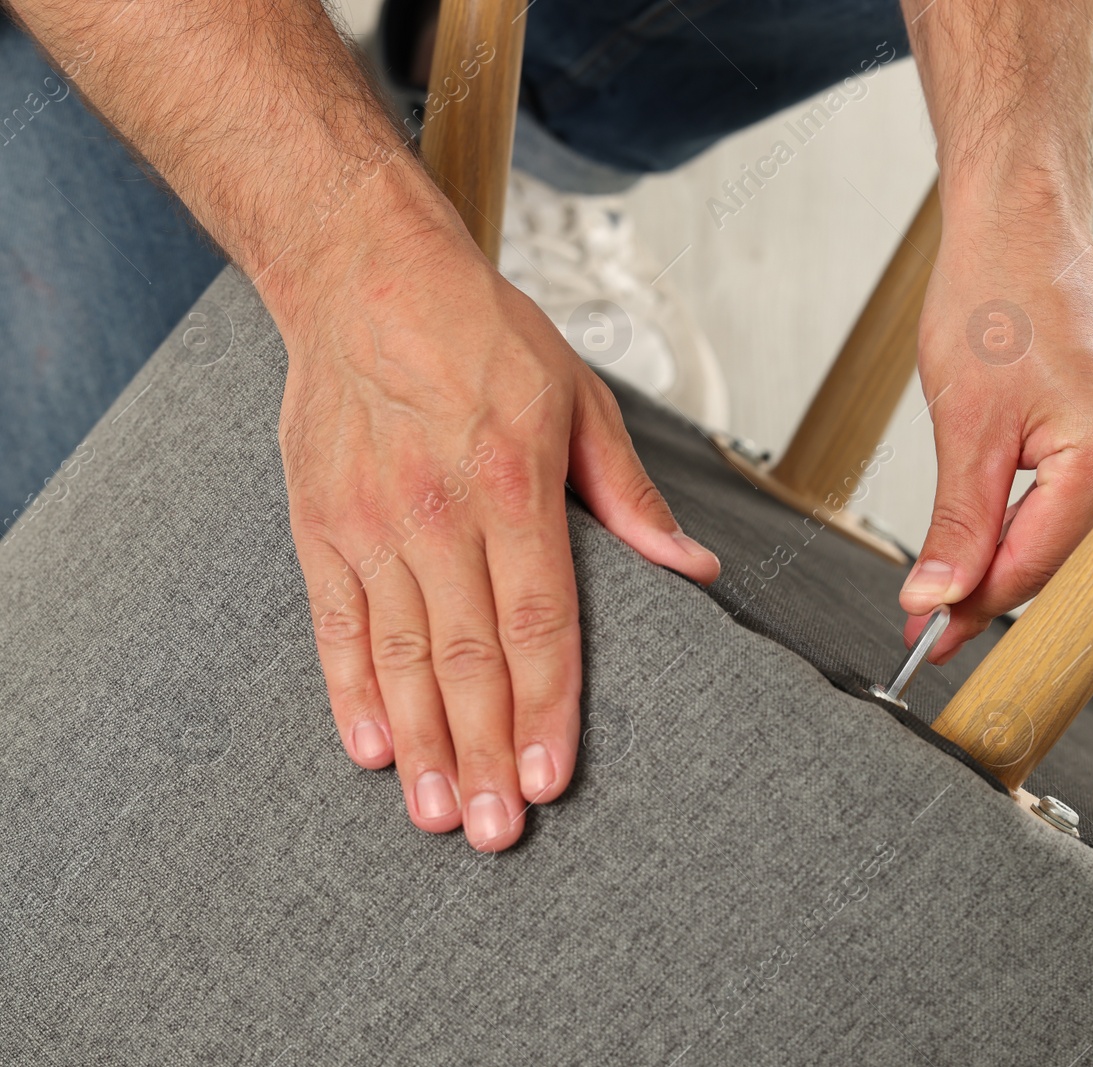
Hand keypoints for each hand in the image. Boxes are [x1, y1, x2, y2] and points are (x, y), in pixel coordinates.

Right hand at [275, 220, 719, 850]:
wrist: (363, 275)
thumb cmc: (483, 335)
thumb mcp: (582, 399)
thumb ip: (631, 496)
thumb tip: (693, 568)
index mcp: (513, 481)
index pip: (538, 621)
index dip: (546, 708)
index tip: (550, 779)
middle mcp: (436, 510)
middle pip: (466, 657)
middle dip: (483, 752)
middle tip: (493, 831)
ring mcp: (370, 521)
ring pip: (397, 656)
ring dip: (420, 742)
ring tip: (435, 814)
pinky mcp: (319, 523)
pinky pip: (335, 624)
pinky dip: (349, 691)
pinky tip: (370, 749)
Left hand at [899, 191, 1092, 659]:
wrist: (1022, 225)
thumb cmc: (995, 298)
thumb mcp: (963, 425)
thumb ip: (957, 525)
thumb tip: (936, 601)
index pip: (1037, 567)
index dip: (973, 608)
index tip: (924, 637)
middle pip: (1066, 564)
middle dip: (994, 594)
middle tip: (929, 621)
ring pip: (1079, 541)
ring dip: (1016, 562)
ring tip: (952, 577)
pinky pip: (1091, 506)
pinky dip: (1040, 526)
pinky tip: (998, 535)